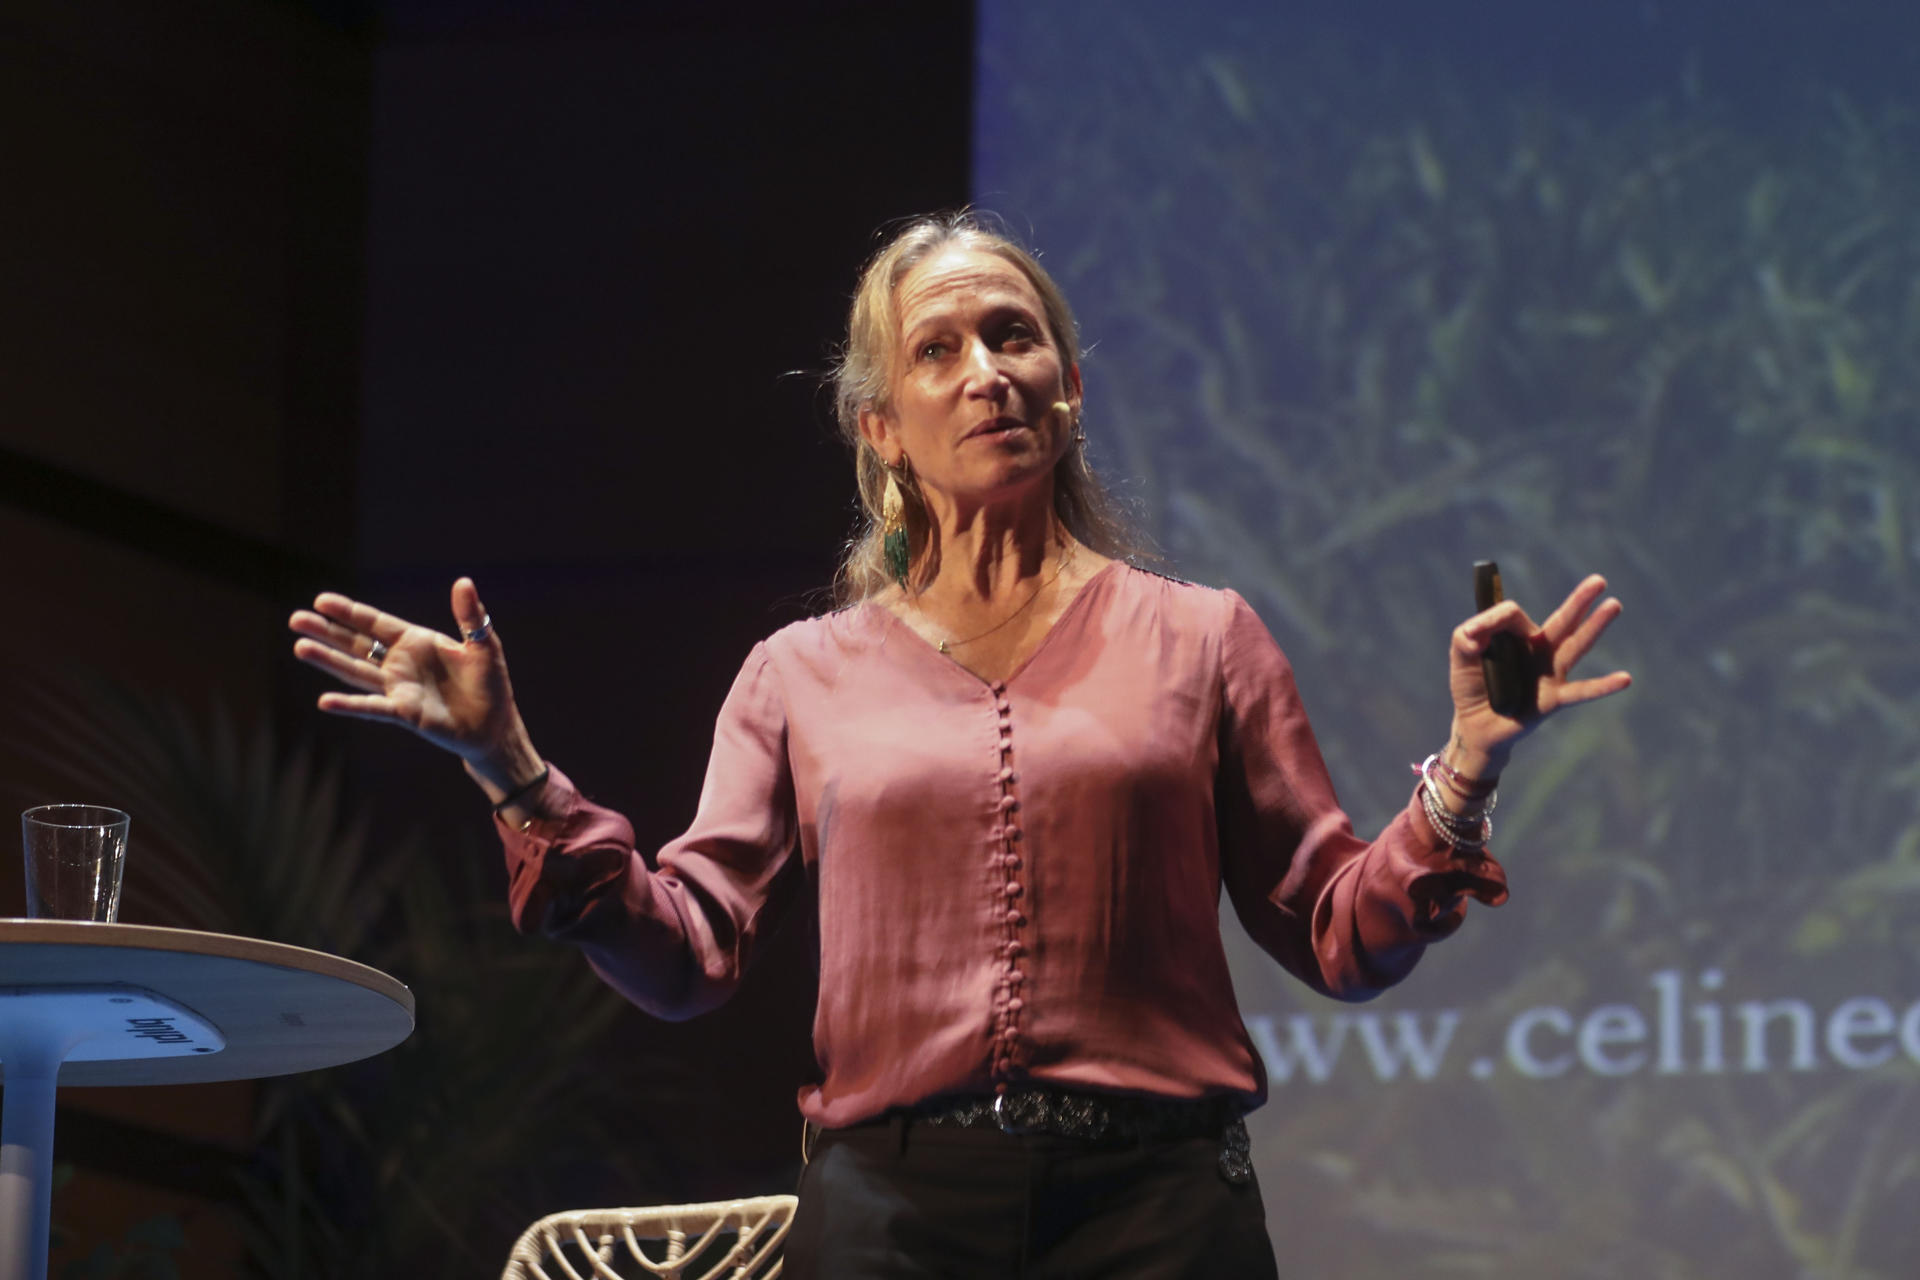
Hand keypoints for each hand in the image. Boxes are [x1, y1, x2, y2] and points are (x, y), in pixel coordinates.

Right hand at [288, 578, 539, 788]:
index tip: (321, 600)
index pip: (376, 624)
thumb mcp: (483, 645)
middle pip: (356, 644)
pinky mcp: (404, 713)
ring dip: (328, 661)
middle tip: (295, 619)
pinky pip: (373, 707)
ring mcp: (398, 689)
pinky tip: (325, 701)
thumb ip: (470, 616)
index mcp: (416, 642)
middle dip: (328, 632)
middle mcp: (400, 664)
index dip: (350, 612)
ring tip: (300, 647)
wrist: (494, 727)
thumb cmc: (489, 685)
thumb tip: (464, 581)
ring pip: (356, 671)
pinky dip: (350, 705)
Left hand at [1446, 573, 1630, 775]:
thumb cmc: (1472, 688)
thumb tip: (1478, 630)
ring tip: (1614, 605)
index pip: (1514, 615)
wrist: (1475, 726)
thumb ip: (1465, 637)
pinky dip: (1603, 686)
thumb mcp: (1462, 656)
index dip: (1497, 620)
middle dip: (1580, 600)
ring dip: (1595, 625)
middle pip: (1562, 620)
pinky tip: (1625, 679)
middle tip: (1599, 580)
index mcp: (1520, 638)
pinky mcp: (1553, 699)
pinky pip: (1581, 691)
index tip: (1478, 635)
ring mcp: (1550, 674)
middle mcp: (1540, 651)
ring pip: (1575, 645)